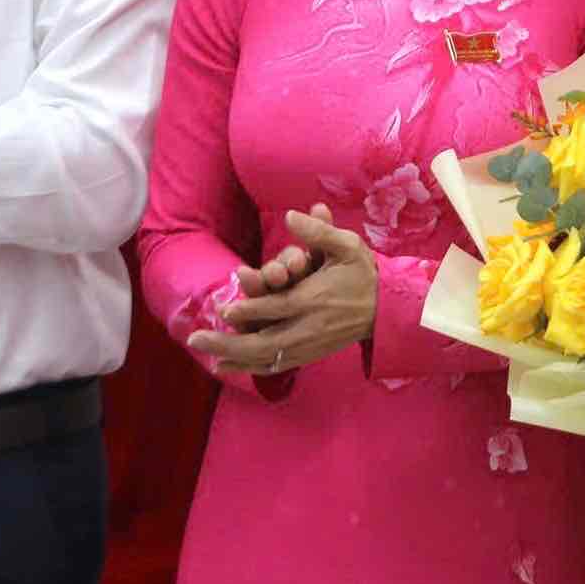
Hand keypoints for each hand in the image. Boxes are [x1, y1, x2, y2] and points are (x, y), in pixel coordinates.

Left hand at [186, 204, 377, 375]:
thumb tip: (292, 215)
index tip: (224, 310)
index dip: (249, 310)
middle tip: (197, 338)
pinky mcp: (310, 354)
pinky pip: (278, 365)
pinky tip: (231, 367)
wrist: (387, 309)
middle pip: (264, 341)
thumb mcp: (347, 246)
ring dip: (236, 360)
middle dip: (229, 342)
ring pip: (267, 358)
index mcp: (315, 298)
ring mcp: (309, 345)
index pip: (277, 308)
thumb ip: (319, 232)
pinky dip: (253, 369)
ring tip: (209, 359)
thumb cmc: (363, 273)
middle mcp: (308, 326)